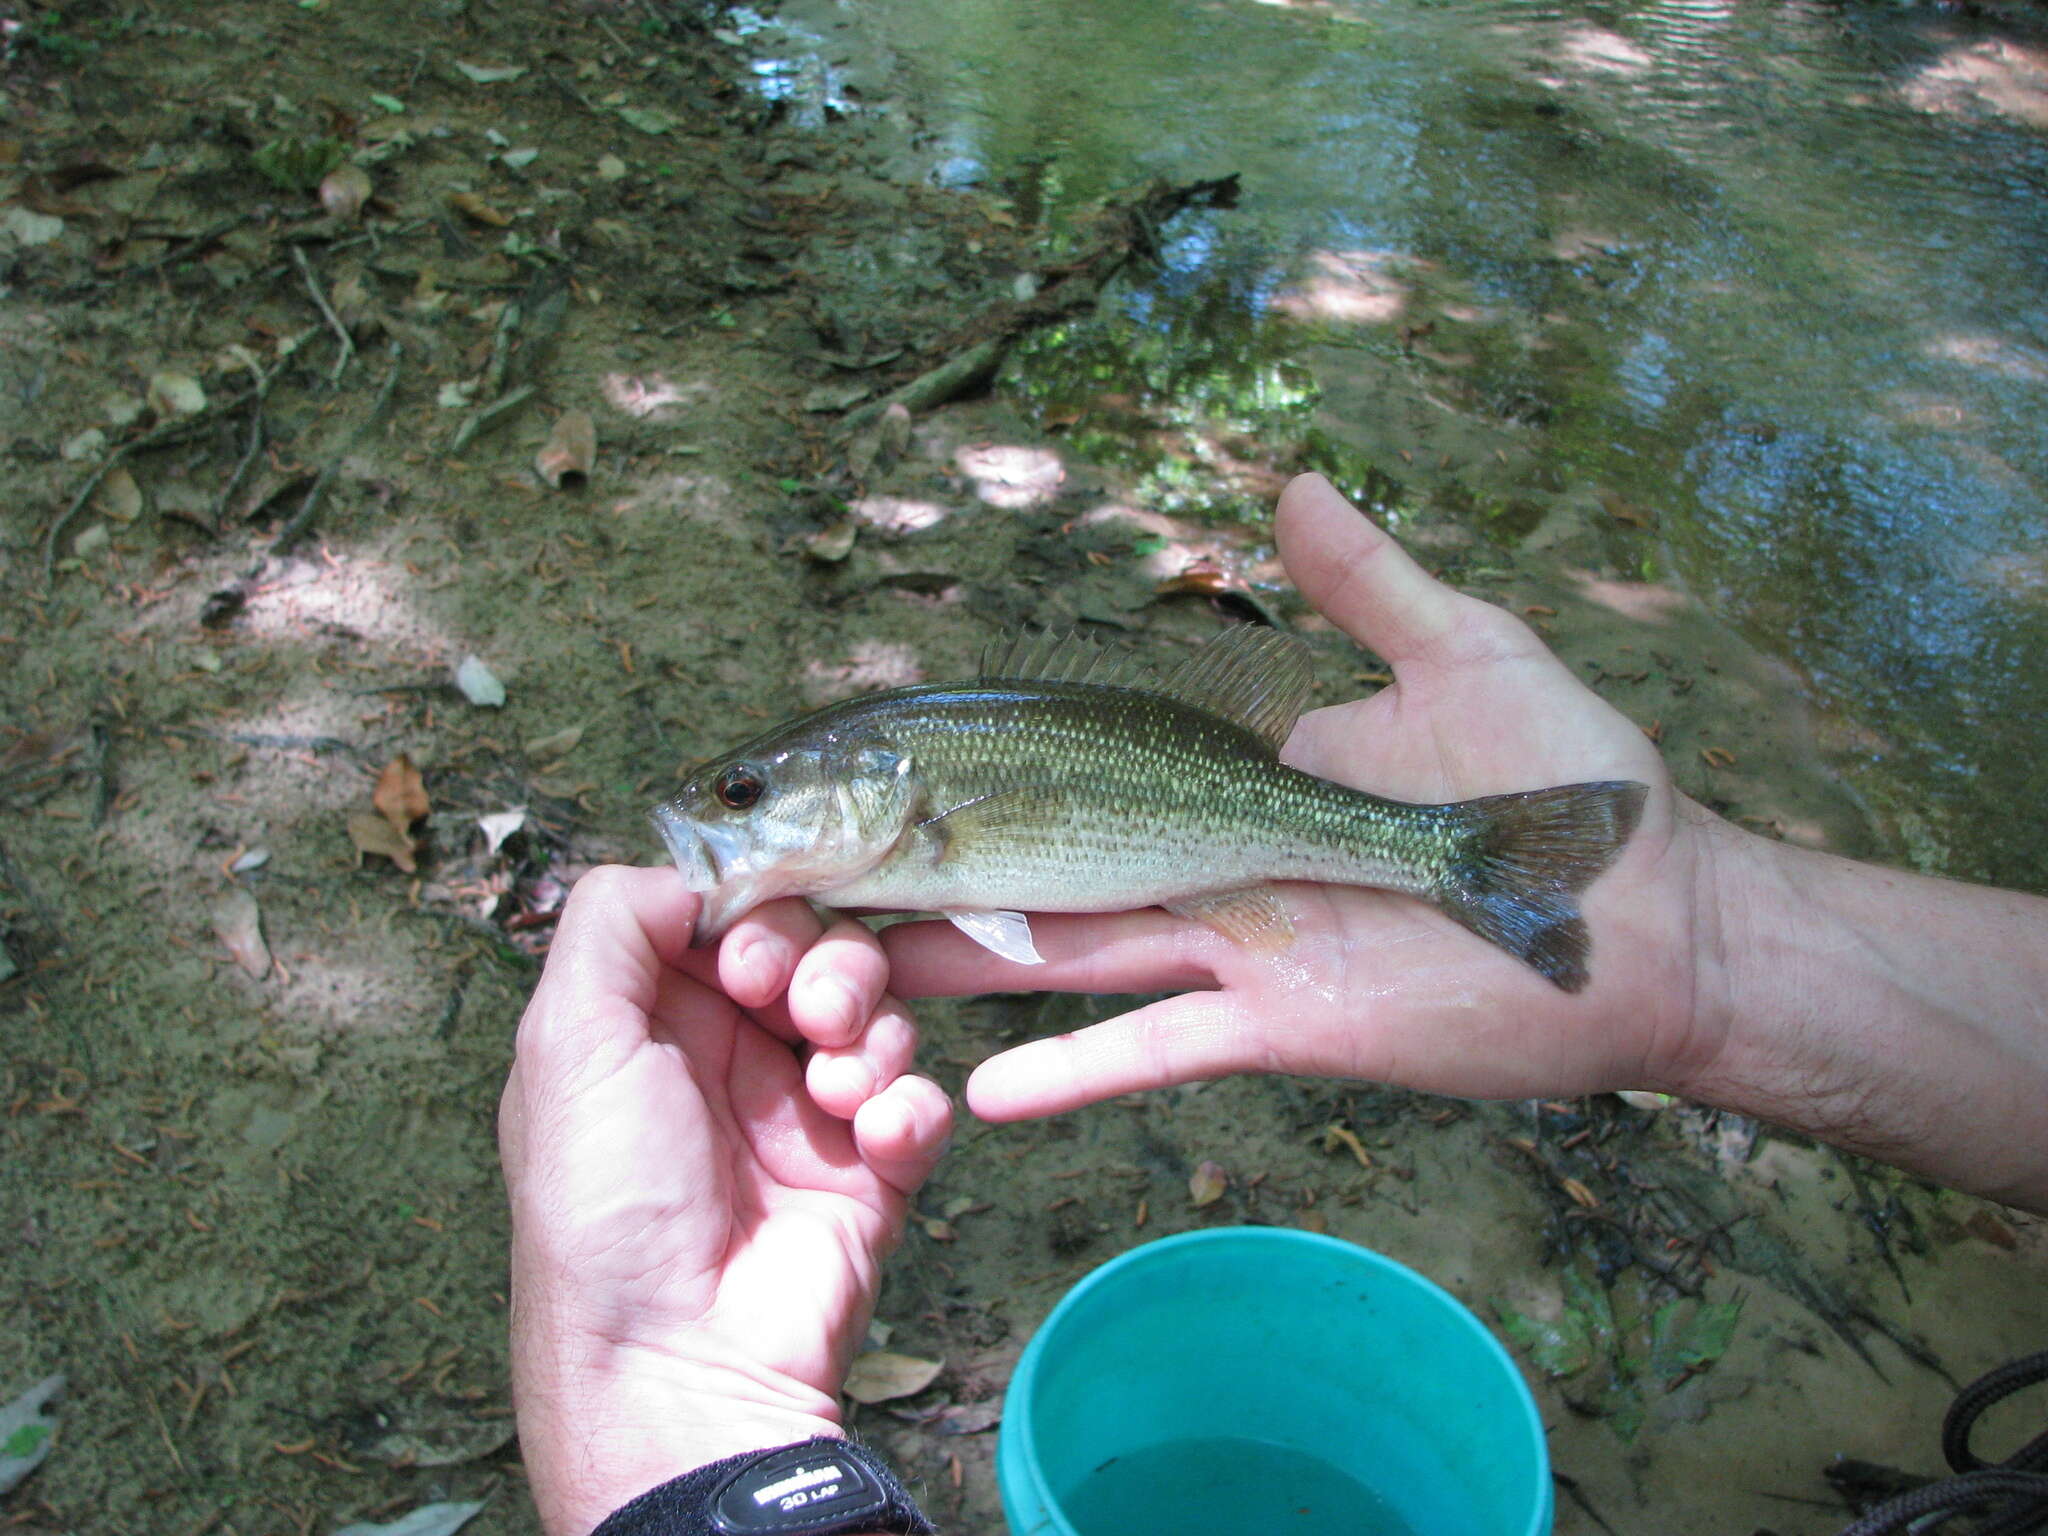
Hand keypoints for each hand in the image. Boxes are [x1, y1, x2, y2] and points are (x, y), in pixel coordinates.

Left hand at [500, 867, 951, 1535]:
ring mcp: (806, 1111)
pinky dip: (908, 1110)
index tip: (749, 956)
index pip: (733, 915)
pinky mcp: (872, 1168)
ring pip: (877, 1012)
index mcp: (654, 1020)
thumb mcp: (566, 1043)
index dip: (758, 914)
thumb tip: (690, 871)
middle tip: (802, 1014)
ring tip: (836, 1093)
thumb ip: (612, 922)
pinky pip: (920, 1100)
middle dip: (824, 965)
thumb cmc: (608, 1204)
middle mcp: (730, 1054)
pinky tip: (873, 1141)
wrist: (682, 1360)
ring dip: (869, 1035)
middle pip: (817, 948)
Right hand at [879, 473, 1723, 1118]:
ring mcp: (1234, 947)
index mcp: (1228, 776)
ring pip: (1065, 959)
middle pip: (1035, 872)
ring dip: (958, 974)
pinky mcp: (1274, 1024)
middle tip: (804, 889)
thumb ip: (1364, 579)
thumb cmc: (1564, 774)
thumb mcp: (1458, 651)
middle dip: (922, 884)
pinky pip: (1151, 1049)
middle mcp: (1206, 862)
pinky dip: (1070, 1075)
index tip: (866, 776)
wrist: (1648, 918)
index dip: (973, 781)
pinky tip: (977, 1092)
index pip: (1076, 773)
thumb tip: (1291, 479)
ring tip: (845, 983)